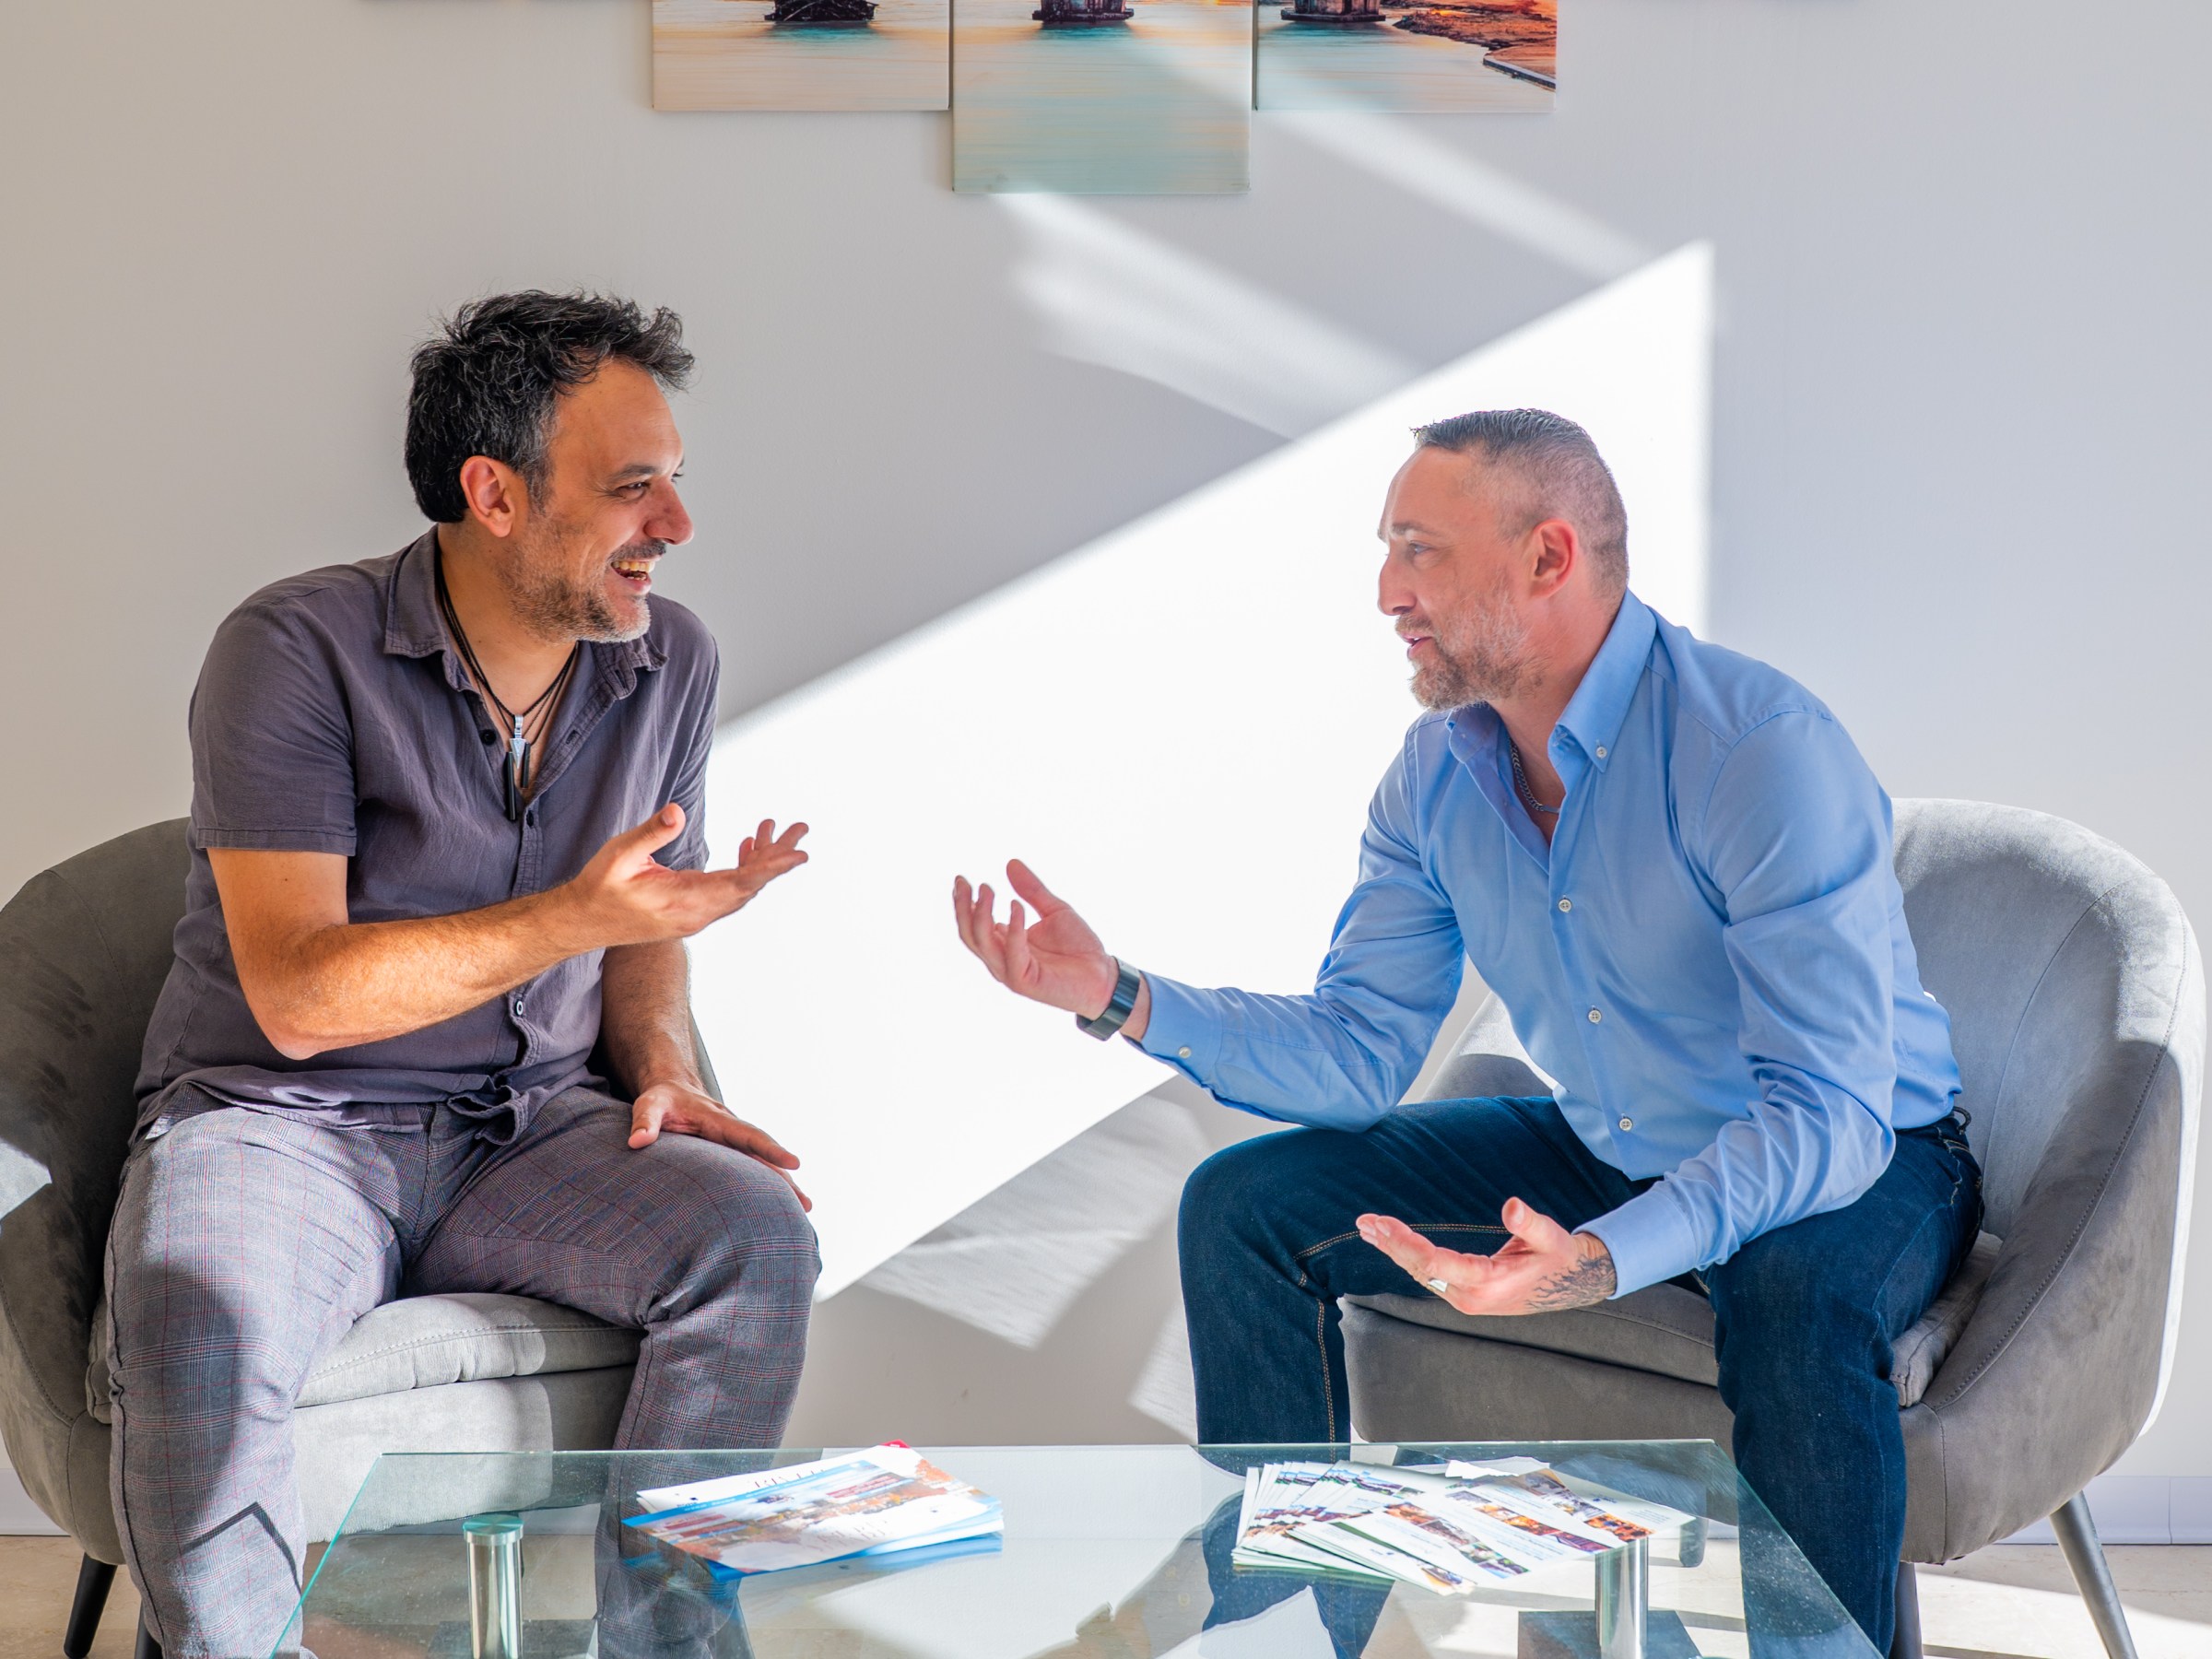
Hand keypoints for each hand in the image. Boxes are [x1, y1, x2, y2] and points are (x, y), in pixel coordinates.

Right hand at [566, 806, 807, 948]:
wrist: (583, 921)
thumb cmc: (599, 887)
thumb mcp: (619, 855)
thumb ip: (650, 833)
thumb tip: (677, 812)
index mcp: (684, 901)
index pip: (740, 884)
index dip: (771, 869)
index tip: (798, 855)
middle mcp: (697, 914)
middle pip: (750, 885)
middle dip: (777, 856)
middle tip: (800, 828)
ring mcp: (697, 916)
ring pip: (742, 888)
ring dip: (761, 860)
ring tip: (775, 830)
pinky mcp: (693, 912)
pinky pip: (729, 891)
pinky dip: (744, 869)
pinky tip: (748, 846)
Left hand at [627, 1079, 810, 1210]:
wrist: (672, 1090)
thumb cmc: (661, 1099)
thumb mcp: (650, 1104)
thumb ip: (644, 1121)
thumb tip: (638, 1142)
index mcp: (720, 1120)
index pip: (750, 1136)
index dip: (772, 1149)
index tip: (794, 1163)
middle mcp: (733, 1133)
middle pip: (765, 1157)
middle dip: (787, 1179)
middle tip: (808, 1204)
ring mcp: (734, 1145)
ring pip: (763, 1166)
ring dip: (784, 1187)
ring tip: (806, 1210)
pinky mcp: (730, 1155)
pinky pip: (752, 1170)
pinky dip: (768, 1186)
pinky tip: (779, 1205)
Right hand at [951, 860, 1119, 1018]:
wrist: (1103, 975)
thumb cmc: (1079, 947)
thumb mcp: (1054, 910)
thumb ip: (1032, 890)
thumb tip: (1011, 863)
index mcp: (1004, 944)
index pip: (973, 924)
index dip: (963, 903)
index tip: (961, 879)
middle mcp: (1002, 959)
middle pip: (970, 934)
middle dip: (963, 907)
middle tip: (964, 882)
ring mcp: (1011, 972)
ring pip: (982, 943)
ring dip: (981, 914)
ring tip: (987, 888)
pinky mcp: (1024, 982)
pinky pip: (1012, 952)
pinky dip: (1013, 928)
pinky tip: (1017, 905)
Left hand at [1356, 1197, 1615, 1314]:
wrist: (1570, 1283)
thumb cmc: (1558, 1257)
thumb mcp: (1550, 1237)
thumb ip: (1529, 1223)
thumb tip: (1512, 1205)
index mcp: (1487, 1283)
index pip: (1435, 1263)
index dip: (1406, 1243)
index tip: (1383, 1224)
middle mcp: (1469, 1297)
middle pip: (1420, 1269)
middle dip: (1391, 1244)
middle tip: (1366, 1222)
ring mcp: (1464, 1299)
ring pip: (1421, 1273)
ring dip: (1393, 1250)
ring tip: (1368, 1228)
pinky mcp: (1462, 1295)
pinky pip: (1428, 1275)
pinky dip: (1406, 1257)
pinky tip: (1389, 1244)